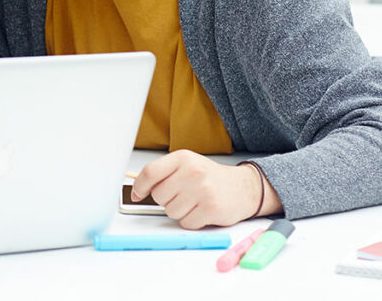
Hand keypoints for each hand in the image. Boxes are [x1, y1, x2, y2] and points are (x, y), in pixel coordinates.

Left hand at [131, 150, 279, 228]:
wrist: (243, 187)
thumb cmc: (210, 177)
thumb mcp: (186, 165)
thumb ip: (163, 173)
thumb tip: (137, 189)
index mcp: (183, 158)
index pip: (150, 173)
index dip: (139, 186)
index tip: (137, 194)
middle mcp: (192, 172)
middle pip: (158, 196)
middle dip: (166, 199)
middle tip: (181, 195)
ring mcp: (203, 190)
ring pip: (171, 211)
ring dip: (179, 211)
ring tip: (193, 202)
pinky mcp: (211, 209)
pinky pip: (186, 222)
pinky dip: (191, 220)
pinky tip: (201, 210)